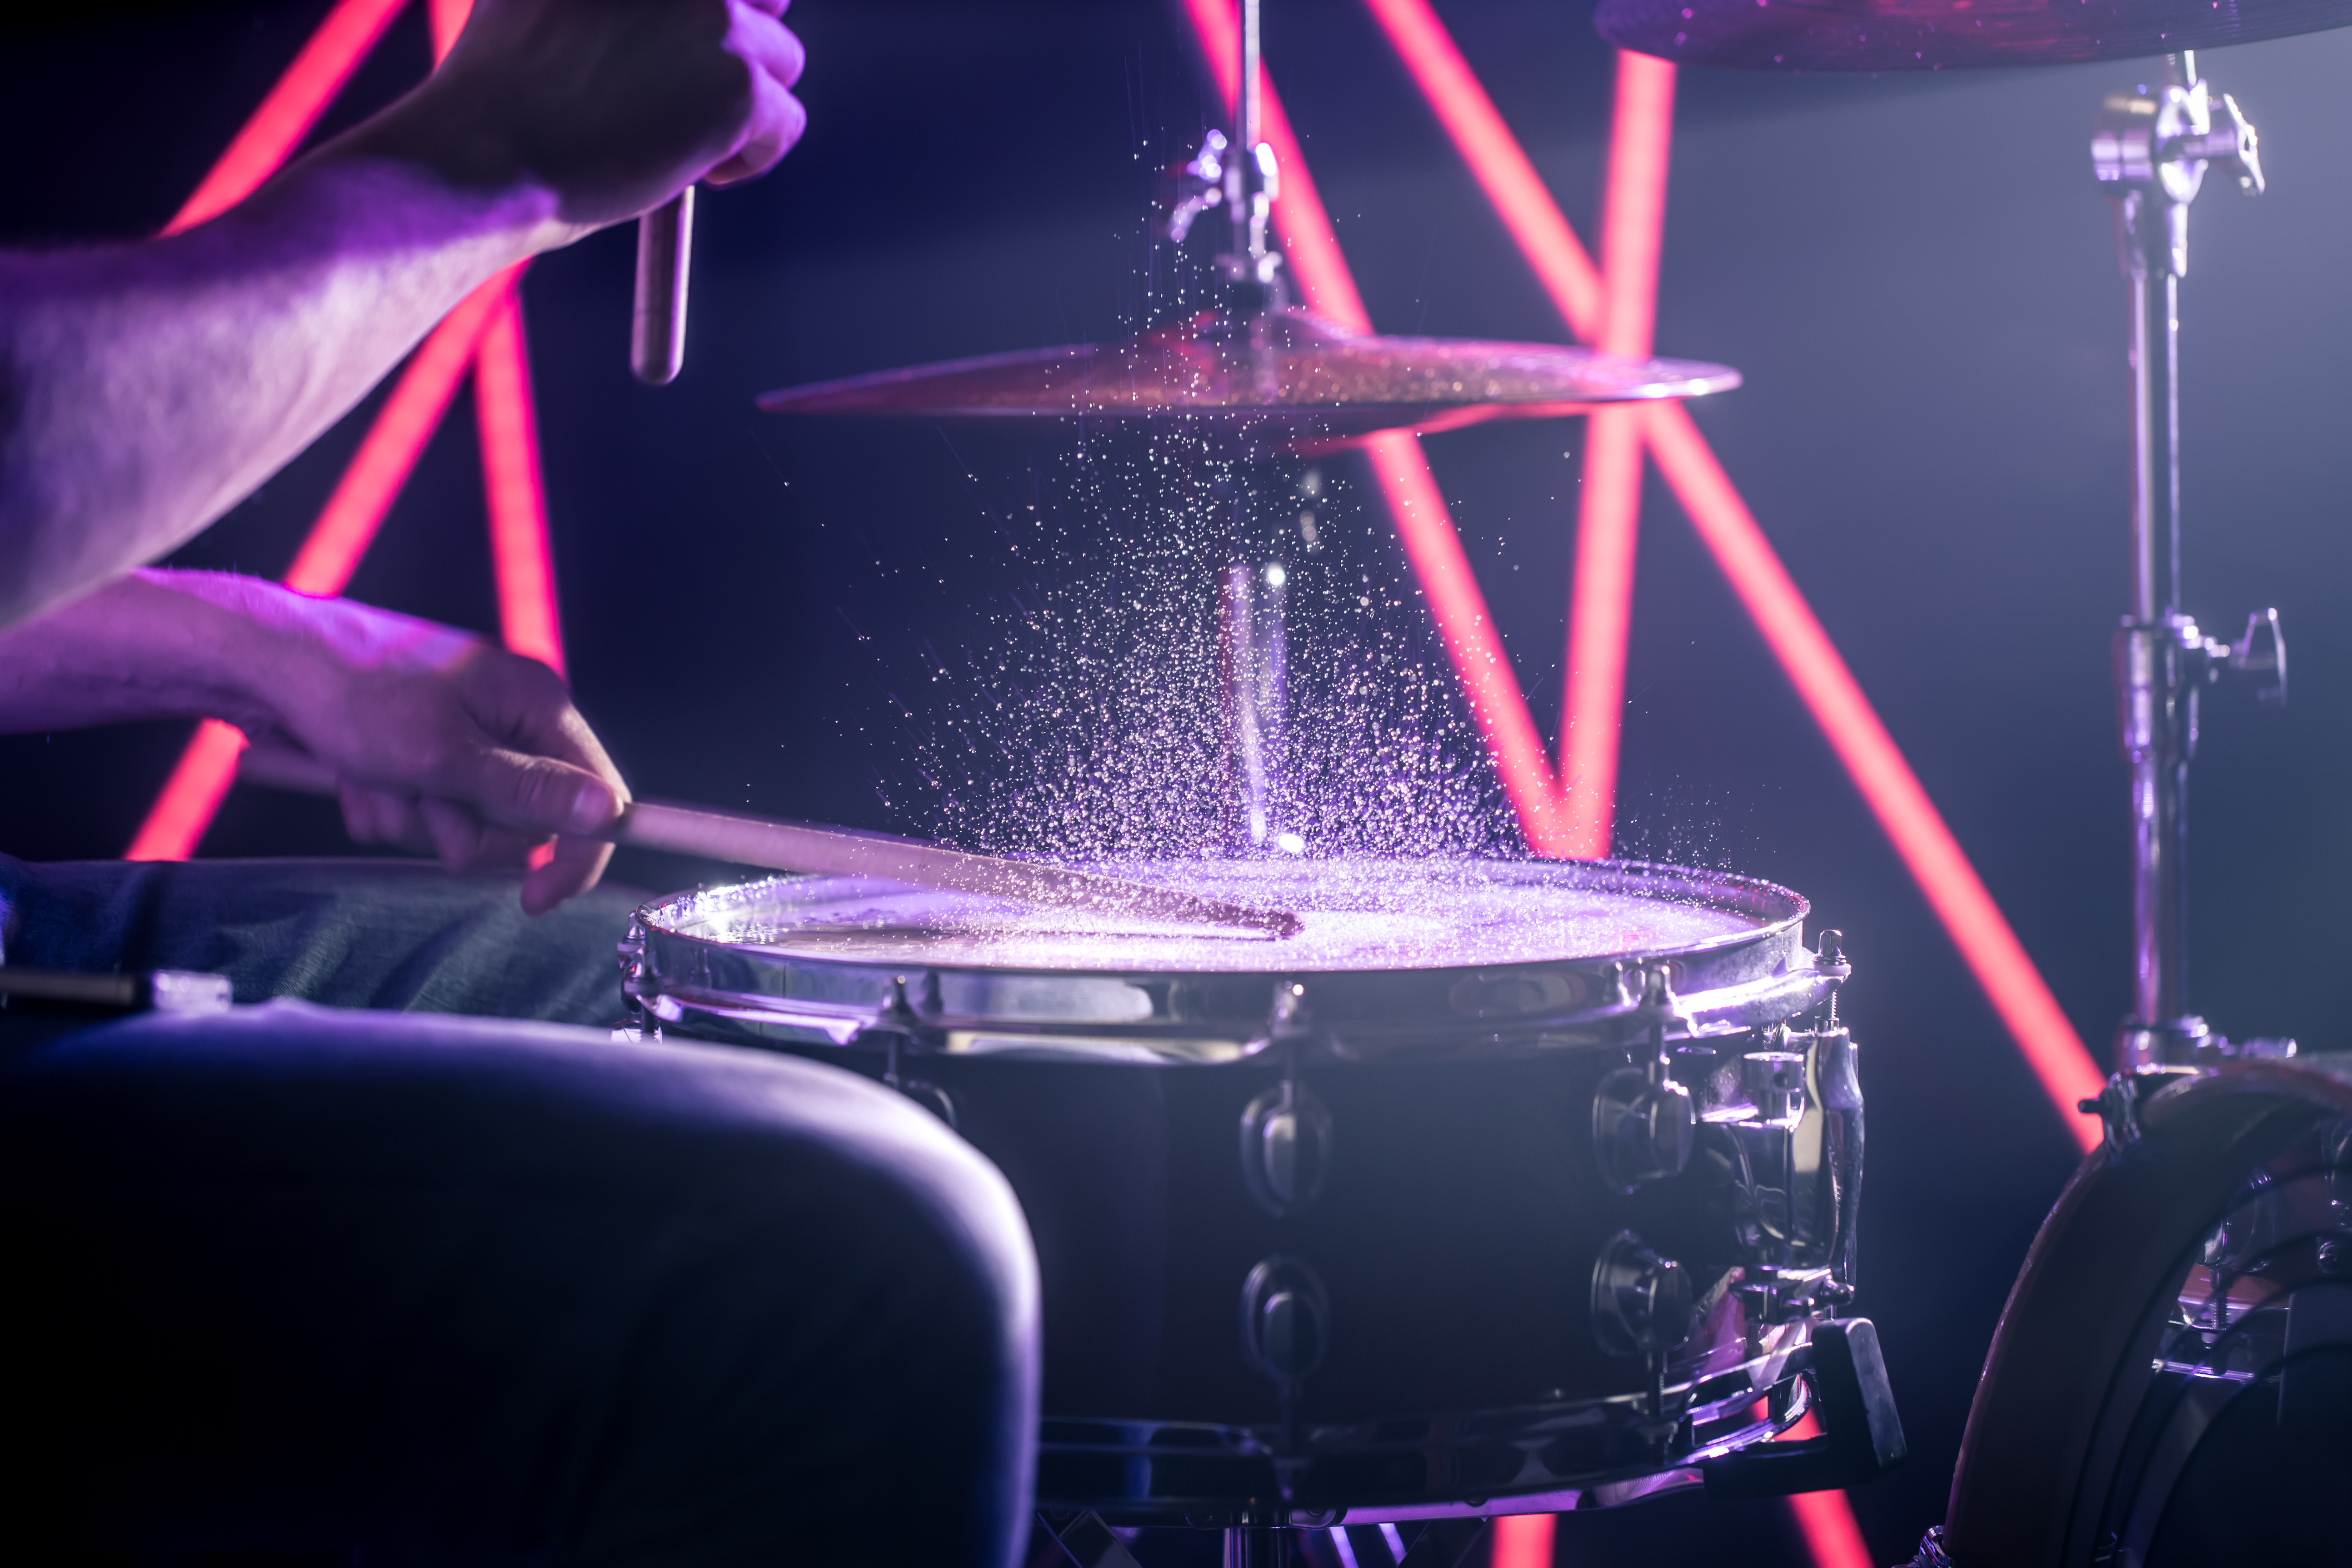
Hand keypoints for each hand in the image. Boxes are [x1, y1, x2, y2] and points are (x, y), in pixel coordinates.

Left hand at [255, 603, 629, 915]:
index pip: (594, 794)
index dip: (574, 854)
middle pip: (523, 820)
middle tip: (421, 802)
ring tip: (372, 777)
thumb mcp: (445, 756)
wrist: (262, 660)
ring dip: (412, 816)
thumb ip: (529, 790)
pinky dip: (385, 804)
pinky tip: (352, 773)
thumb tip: (609, 811)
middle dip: (464, 827)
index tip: (533, 899)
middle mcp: (508, 717)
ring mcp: (462, 732)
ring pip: (464, 821)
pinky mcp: (419, 748)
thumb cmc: (354, 695)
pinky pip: (420, 810)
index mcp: (535, 703)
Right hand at [370, 0, 807, 231]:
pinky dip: (752, 157)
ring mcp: (718, 20)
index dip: (713, 10)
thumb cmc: (501, 89)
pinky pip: (786, 122)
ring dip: (741, 103)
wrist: (486, 155)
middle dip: (742, 44)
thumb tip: (657, 14)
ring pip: (780, 60)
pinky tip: (697, 174)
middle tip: (695, 93)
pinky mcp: (741, 86)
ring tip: (679, 141)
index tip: (688, 48)